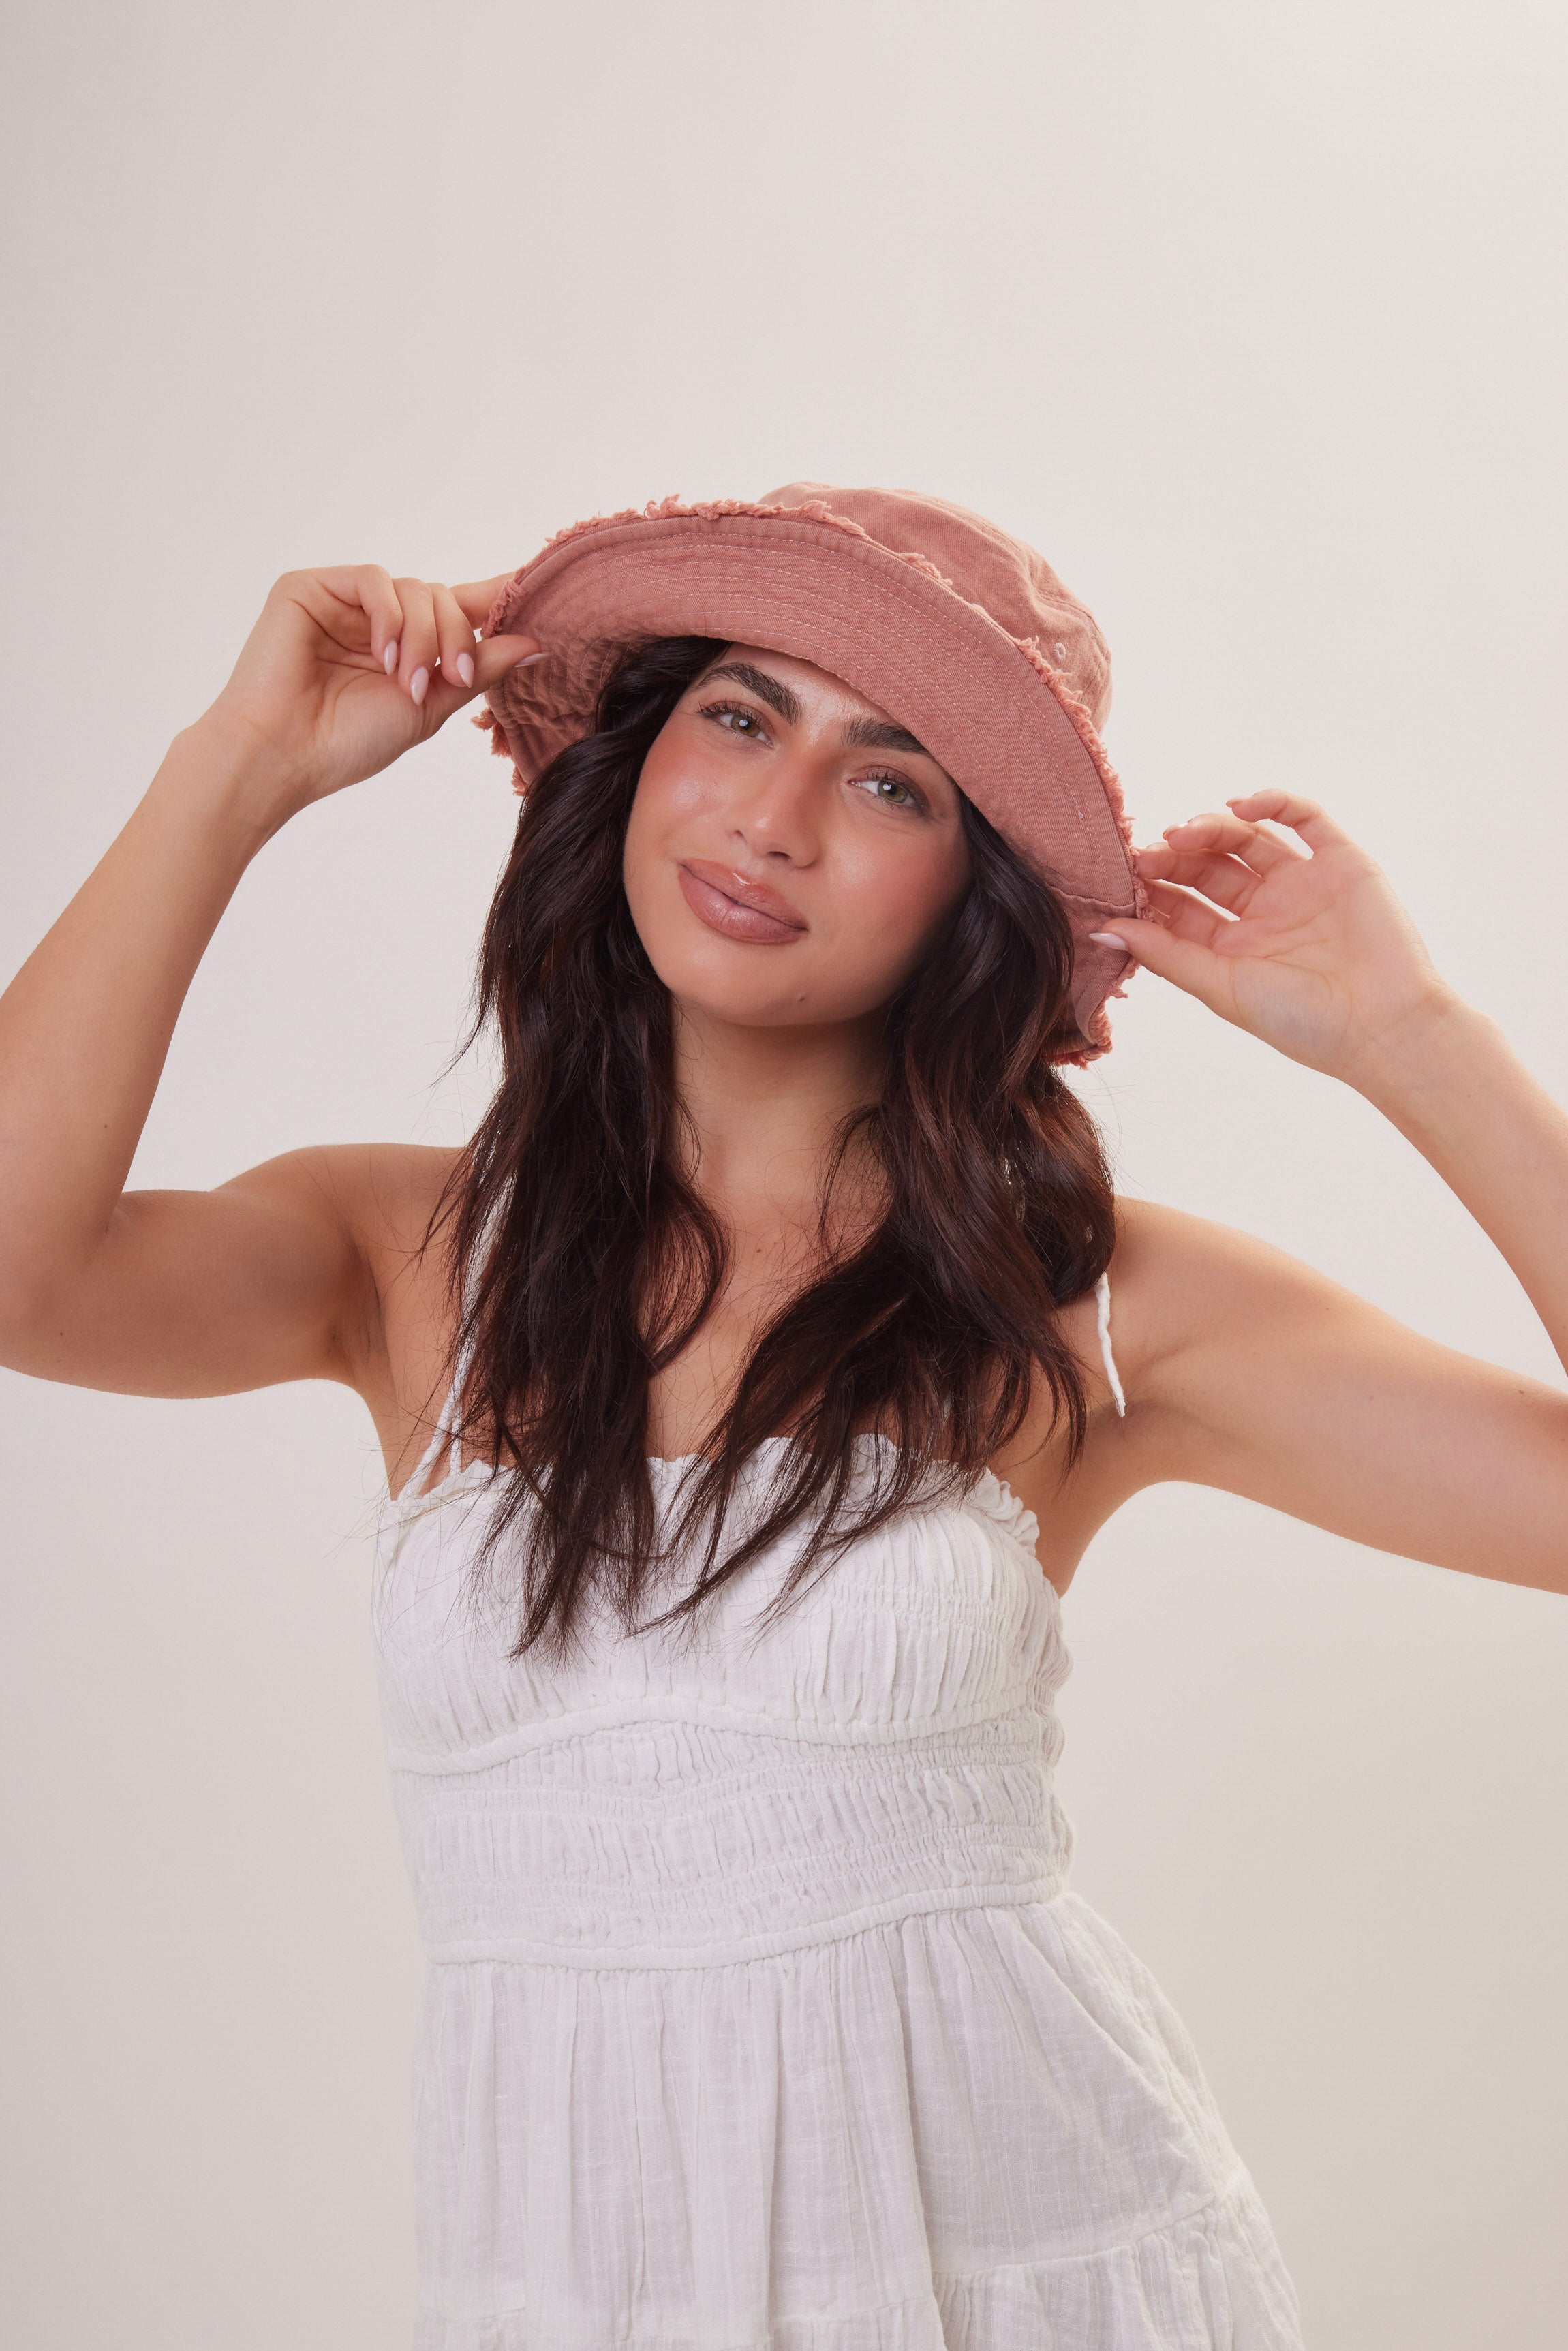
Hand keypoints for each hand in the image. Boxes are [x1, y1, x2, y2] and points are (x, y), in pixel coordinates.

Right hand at [189, 565, 540, 822]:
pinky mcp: (309, 587)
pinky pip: (374, 578)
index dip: (495, 601)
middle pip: (442, 598)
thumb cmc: (346, 743)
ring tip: (409, 682)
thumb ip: (478, 670)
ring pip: (414, 588)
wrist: (284, 756)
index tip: (535, 590)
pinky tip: (384, 656)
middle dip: (457, 637)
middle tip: (452, 677)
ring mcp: (342, 602)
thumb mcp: (430, 706)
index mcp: (403, 647)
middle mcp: (375, 620)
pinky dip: (390, 616)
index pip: (456, 611)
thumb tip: (536, 645)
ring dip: (425, 635)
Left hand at [1092, 789, 1459, 1087]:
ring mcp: (1301, 883)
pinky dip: (1272, 801)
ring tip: (1187, 832)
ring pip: (1246, 837)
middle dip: (1176, 855)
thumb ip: (1164, 954)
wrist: (1384, 1026)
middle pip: (1207, 867)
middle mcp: (1263, 911)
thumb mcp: (1220, 987)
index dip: (1151, 888)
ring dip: (1212, 827)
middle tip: (1150, 852)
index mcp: (1232, 947)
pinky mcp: (1340, 861)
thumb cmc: (1301, 1022)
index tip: (1122, 877)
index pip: (1180, 905)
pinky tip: (1242, 804)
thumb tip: (1101, 929)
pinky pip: (1303, 817)